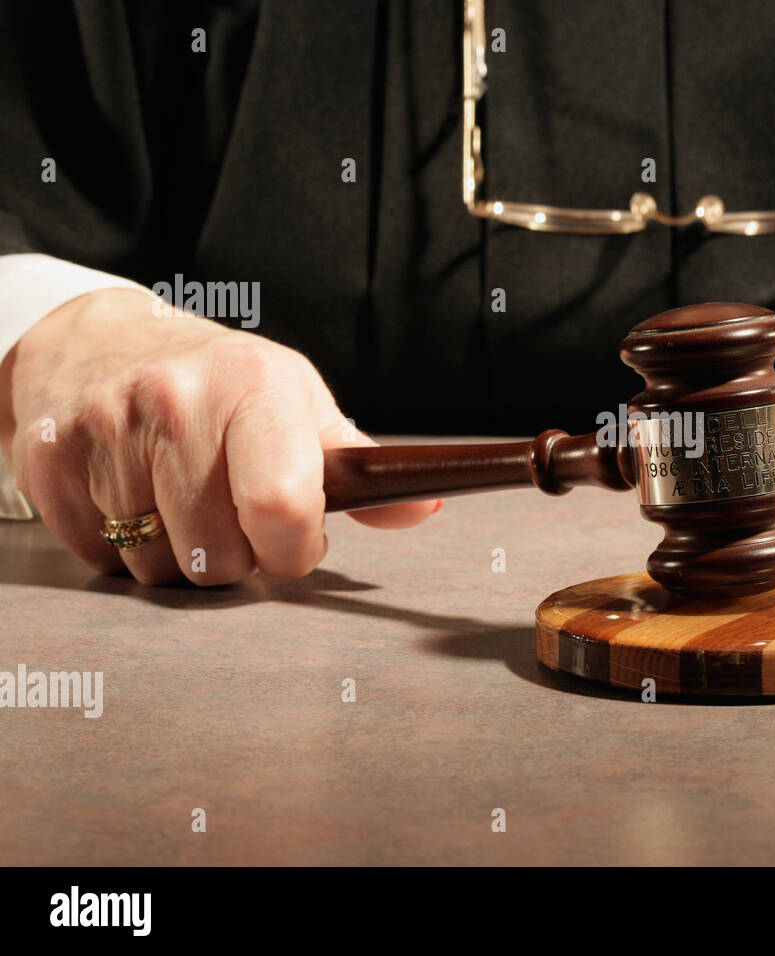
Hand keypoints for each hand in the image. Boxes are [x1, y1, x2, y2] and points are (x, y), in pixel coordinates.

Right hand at [0, 288, 439, 584]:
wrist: (99, 342)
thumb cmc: (221, 383)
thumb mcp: (297, 405)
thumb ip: (356, 466)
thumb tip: (421, 504)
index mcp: (254, 388)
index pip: (280, 504)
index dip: (295, 547)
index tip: (297, 541)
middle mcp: (176, 402)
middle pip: (218, 557)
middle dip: (236, 556)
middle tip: (232, 514)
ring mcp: (107, 429)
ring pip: (158, 568)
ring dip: (179, 556)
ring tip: (182, 503)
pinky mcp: (52, 457)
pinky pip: (99, 557)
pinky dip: (121, 548)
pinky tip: (134, 498)